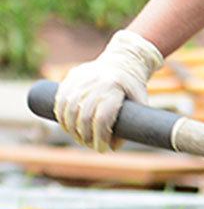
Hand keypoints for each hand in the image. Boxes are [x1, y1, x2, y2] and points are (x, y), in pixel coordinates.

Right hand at [53, 30, 163, 152]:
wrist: (123, 60)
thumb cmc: (133, 86)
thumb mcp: (140, 101)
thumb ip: (132, 124)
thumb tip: (114, 147)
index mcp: (116, 86)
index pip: (103, 117)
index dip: (100, 137)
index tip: (102, 148)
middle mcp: (97, 81)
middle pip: (84, 115)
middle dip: (85, 136)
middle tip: (89, 145)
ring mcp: (82, 78)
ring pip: (68, 108)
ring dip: (70, 128)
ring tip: (78, 138)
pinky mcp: (71, 77)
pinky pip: (60, 99)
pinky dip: (60, 116)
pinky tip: (66, 126)